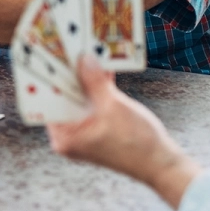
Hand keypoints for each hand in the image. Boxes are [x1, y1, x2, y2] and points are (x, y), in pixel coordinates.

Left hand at [46, 56, 200, 208]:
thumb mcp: (112, 106)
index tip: (46, 55)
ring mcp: (84, 130)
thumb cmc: (137, 143)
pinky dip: (98, 86)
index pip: (47, 102)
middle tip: (65, 47)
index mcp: (64, 137)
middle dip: (68, 74)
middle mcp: (69, 135)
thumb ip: (94, 82)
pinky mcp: (98, 125)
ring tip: (83, 50)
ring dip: (85, 77)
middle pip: (63, 98)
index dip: (47, 78)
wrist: (163, 163)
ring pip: (80, 97)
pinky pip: (93, 101)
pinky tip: (101, 64)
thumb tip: (82, 59)